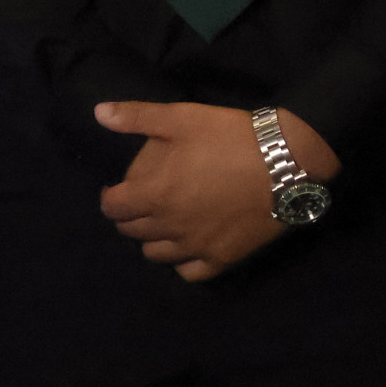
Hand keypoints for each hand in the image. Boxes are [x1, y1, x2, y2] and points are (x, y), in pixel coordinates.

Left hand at [95, 101, 340, 281]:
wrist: (286, 163)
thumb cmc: (229, 137)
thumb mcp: (180, 117)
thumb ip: (136, 117)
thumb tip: (99, 113)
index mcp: (154, 194)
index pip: (113, 208)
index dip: (109, 199)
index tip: (114, 191)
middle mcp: (171, 226)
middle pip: (132, 232)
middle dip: (129, 217)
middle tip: (139, 203)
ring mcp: (197, 246)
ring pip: (157, 255)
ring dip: (152, 240)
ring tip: (162, 223)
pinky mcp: (224, 258)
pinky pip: (191, 273)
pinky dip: (183, 263)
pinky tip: (187, 247)